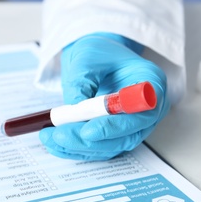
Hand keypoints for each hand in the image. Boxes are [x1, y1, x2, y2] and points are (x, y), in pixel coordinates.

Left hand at [39, 33, 169, 160]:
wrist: (96, 59)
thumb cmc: (97, 53)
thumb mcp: (86, 57)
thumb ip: (81, 82)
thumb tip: (74, 110)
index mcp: (151, 83)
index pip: (141, 113)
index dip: (115, 126)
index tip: (88, 130)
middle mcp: (146, 109)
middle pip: (124, 136)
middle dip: (89, 141)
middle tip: (59, 136)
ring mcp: (132, 125)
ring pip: (109, 146)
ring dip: (78, 147)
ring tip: (49, 138)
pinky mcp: (116, 134)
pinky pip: (98, 147)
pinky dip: (75, 148)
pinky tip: (54, 143)